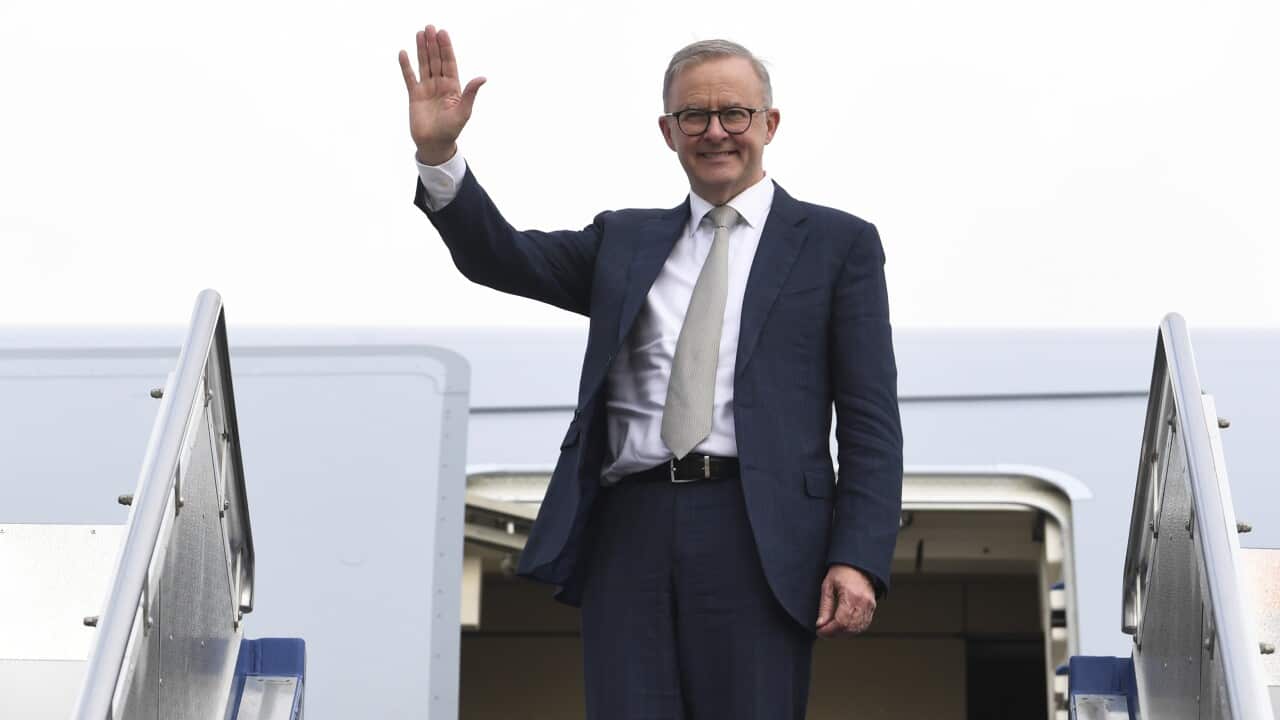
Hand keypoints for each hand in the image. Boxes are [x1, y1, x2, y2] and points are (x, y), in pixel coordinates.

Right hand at [398, 25, 485, 164]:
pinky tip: (404, 53)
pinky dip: (406, 66)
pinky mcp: (414, 95)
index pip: (449, 63)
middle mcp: (440, 85)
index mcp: (453, 87)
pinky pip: (409, 77)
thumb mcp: (464, 111)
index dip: (446, 48)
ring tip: (419, 33)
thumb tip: (482, 78)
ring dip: (421, 49)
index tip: (442, 33)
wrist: (435, 144)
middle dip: (433, 44)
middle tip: (429, 27)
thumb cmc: (451, 130)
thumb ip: (470, 93)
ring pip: (424, 65)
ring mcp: (426, 89)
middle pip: (436, 60)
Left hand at [816, 564, 876, 636]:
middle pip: (849, 627)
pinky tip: (843, 628)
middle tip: (823, 632)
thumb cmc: (841, 572)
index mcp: (851, 596)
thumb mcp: (828, 586)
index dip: (829, 630)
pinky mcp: (872, 607)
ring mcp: (869, 606)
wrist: (857, 564)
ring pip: (857, 629)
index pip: (841, 622)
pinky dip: (853, 630)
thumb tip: (820, 624)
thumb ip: (825, 606)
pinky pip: (864, 624)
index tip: (820, 631)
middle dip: (835, 633)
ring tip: (831, 631)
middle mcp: (863, 602)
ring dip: (843, 633)